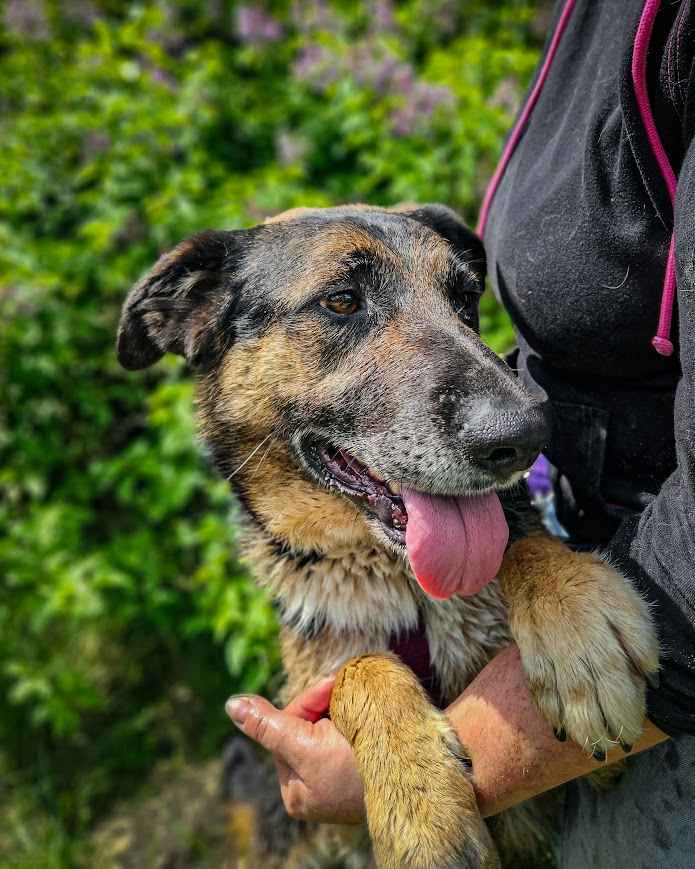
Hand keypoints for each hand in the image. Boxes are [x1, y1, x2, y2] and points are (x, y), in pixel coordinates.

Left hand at [225, 675, 365, 823]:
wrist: (424, 774)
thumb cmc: (360, 765)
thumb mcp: (306, 743)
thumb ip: (268, 726)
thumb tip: (231, 705)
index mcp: (296, 791)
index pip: (291, 726)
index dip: (312, 700)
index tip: (335, 682)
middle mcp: (315, 789)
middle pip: (309, 725)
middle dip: (327, 703)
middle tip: (349, 686)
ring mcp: (342, 782)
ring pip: (331, 725)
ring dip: (345, 705)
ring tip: (363, 700)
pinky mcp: (367, 772)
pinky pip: (353, 732)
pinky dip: (359, 715)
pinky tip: (371, 710)